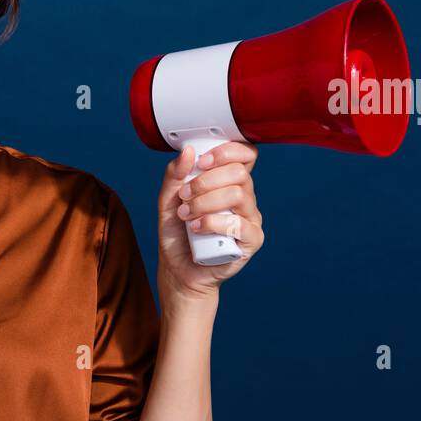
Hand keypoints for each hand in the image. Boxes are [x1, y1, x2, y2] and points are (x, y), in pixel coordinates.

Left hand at [156, 142, 264, 302]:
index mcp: (229, 182)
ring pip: (238, 195)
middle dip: (206, 181)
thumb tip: (188, 152)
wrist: (178, 269)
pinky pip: (239, 224)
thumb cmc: (178, 234)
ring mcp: (250, 218)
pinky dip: (212, 223)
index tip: (201, 162)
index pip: (245, 155)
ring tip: (186, 215)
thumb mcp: (168, 200)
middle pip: (239, 173)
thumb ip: (175, 175)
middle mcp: (244, 198)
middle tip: (185, 196)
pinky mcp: (252, 240)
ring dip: (205, 203)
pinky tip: (196, 229)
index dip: (227, 151)